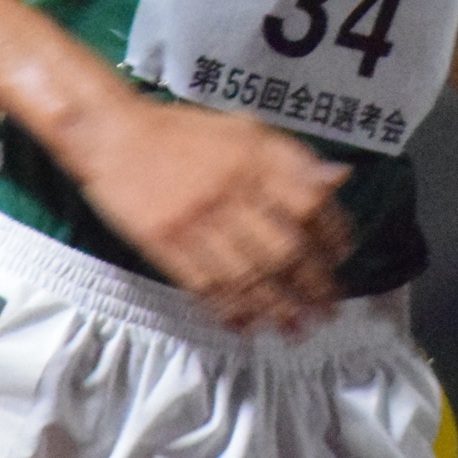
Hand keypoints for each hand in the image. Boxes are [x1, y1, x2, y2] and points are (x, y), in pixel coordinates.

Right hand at [71, 94, 350, 332]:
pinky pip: (205, 285)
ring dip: (277, 308)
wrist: (115, 134)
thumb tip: (339, 179)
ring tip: (296, 329)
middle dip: (313, 285)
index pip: (310, 202)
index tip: (342, 258)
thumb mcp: (244, 128)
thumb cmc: (182, 132)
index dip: (332, 236)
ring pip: (249, 275)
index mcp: (254, 156)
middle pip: (285, 248)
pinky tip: (246, 325)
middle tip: (327, 309)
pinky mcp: (166, 242)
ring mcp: (197, 218)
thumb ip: (291, 157)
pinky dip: (230, 310)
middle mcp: (231, 188)